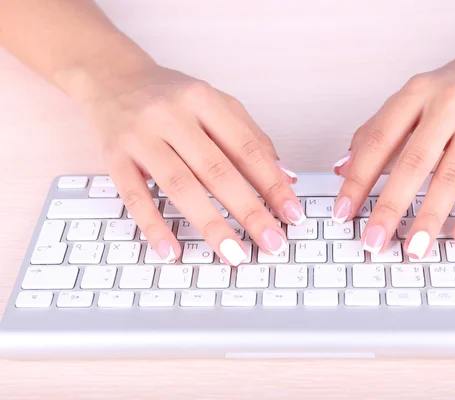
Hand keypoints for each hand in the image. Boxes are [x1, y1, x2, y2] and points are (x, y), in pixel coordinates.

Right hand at [80, 65, 303, 265]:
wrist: (110, 77)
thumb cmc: (170, 96)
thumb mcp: (214, 104)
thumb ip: (250, 137)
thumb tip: (286, 178)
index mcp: (204, 100)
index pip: (247, 148)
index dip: (273, 184)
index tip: (292, 214)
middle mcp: (172, 116)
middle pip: (217, 171)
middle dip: (249, 212)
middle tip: (272, 243)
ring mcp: (140, 137)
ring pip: (181, 186)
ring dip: (211, 225)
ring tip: (234, 254)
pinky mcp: (114, 157)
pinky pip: (135, 197)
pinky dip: (154, 226)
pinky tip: (173, 251)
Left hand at [332, 50, 454, 257]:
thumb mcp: (413, 97)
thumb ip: (376, 130)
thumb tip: (341, 168)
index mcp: (415, 93)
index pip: (377, 140)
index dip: (357, 179)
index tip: (342, 212)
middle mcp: (446, 103)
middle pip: (413, 162)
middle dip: (390, 207)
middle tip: (373, 241)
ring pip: (452, 175)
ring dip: (431, 217)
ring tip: (415, 248)